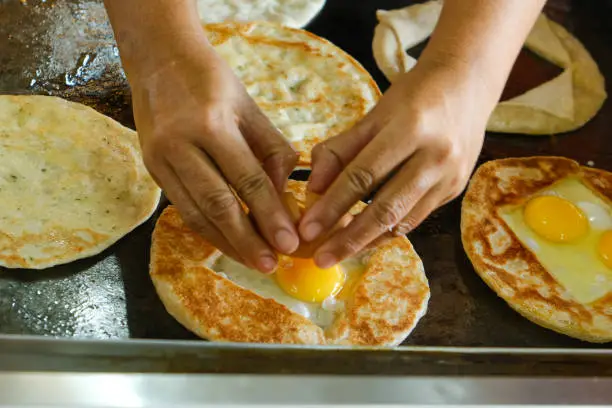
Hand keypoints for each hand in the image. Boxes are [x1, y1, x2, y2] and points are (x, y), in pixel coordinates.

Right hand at [130, 38, 298, 272]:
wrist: (159, 60)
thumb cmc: (212, 81)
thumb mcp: (250, 108)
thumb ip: (271, 152)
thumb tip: (285, 198)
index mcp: (210, 124)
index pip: (246, 180)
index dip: (269, 215)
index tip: (289, 243)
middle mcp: (180, 145)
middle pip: (218, 205)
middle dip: (247, 241)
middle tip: (270, 265)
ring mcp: (160, 159)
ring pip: (195, 213)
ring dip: (226, 243)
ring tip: (252, 262)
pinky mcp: (152, 169)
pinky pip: (182, 207)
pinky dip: (206, 229)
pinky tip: (227, 242)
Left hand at [299, 61, 492, 267]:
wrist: (468, 84)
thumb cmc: (414, 95)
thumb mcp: (374, 113)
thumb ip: (341, 149)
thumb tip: (312, 188)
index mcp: (410, 128)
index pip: (363, 175)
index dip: (332, 205)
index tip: (307, 230)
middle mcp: (435, 156)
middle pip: (386, 208)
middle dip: (349, 238)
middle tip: (321, 259)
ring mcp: (450, 177)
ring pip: (403, 221)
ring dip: (368, 241)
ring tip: (338, 254)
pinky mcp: (455, 191)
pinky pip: (415, 218)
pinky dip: (388, 232)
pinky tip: (366, 240)